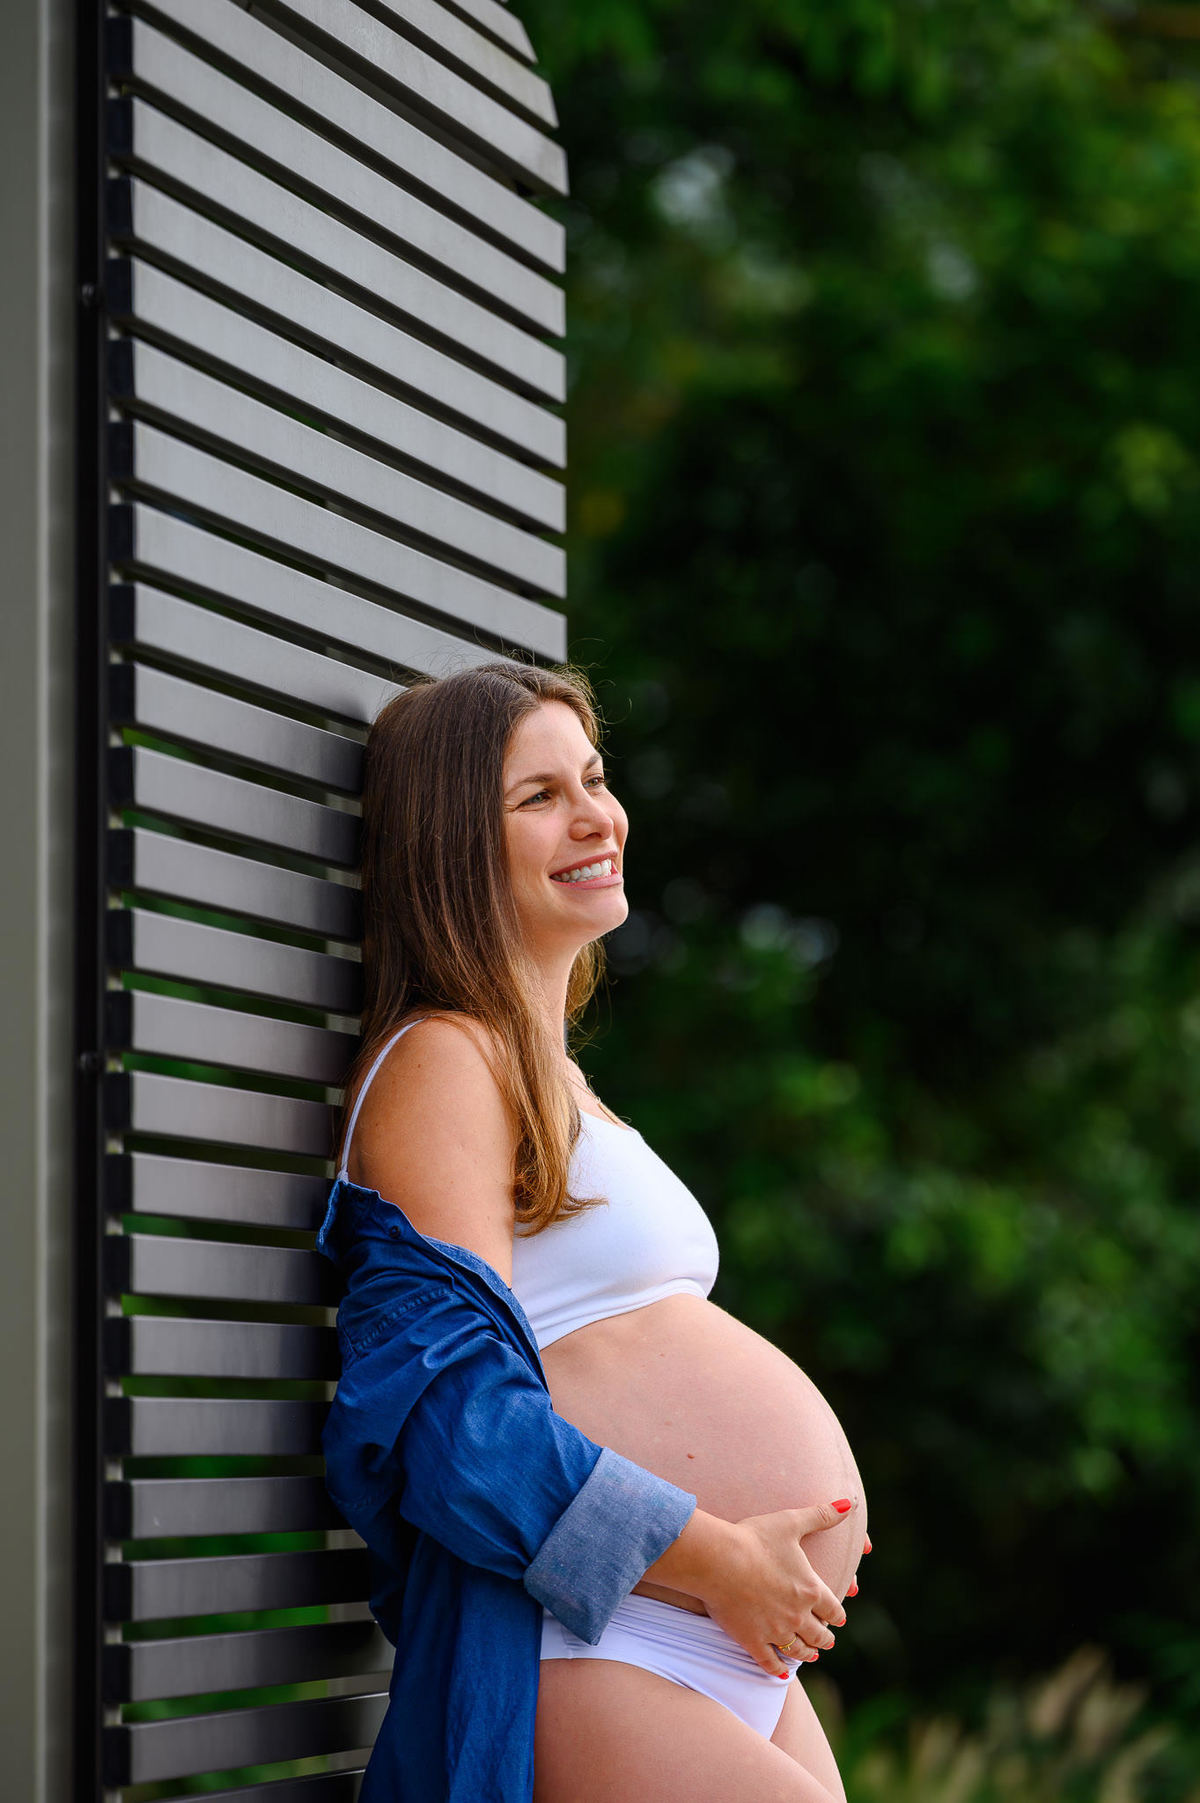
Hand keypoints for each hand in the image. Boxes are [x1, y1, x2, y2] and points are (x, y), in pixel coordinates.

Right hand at [692, 1500, 851, 1678]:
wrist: (719, 1560)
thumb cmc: (754, 1538)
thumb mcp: (790, 1523)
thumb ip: (821, 1516)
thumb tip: (849, 1503)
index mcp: (810, 1590)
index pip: (833, 1610)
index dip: (837, 1615)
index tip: (838, 1618)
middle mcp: (798, 1615)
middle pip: (819, 1635)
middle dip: (825, 1638)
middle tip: (827, 1641)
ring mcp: (775, 1631)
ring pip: (799, 1651)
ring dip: (807, 1654)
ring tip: (810, 1655)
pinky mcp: (752, 1641)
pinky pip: (770, 1663)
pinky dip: (778, 1670)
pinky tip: (782, 1673)